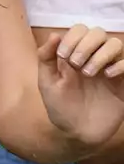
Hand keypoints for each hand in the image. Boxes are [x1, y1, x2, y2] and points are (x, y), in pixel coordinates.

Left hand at [37, 25, 123, 146]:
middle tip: (76, 64)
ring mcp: (110, 70)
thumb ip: (46, 58)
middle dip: (86, 44)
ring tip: (89, 73)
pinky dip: (120, 64)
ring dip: (101, 54)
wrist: (77, 133)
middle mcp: (93, 58)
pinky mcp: (122, 84)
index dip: (73, 37)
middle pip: (98, 33)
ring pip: (115, 44)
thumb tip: (54, 34)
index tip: (63, 56)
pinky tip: (108, 76)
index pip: (80, 30)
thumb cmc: (60, 107)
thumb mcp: (47, 82)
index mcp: (74, 54)